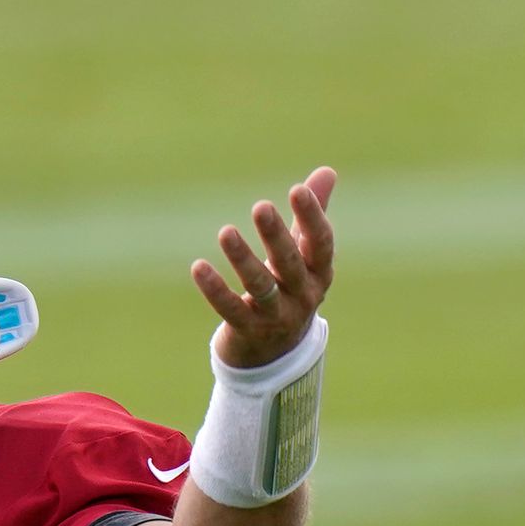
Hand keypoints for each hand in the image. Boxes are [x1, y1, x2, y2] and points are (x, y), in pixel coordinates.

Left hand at [191, 166, 335, 368]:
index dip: (312, 217)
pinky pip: (230, 309)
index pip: (321, 242)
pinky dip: (214, 289)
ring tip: (225, 231)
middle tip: (260, 206)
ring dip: (242, 258)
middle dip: (275, 235)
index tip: (298, 189)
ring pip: (260, 286)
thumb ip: (310, 216)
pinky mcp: (248, 331)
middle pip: (289, 262)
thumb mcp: (303, 256)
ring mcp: (276, 316)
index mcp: (320, 273)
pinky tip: (198, 267)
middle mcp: (303, 296)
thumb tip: (326, 172)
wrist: (276, 353)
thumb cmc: (290, 290)